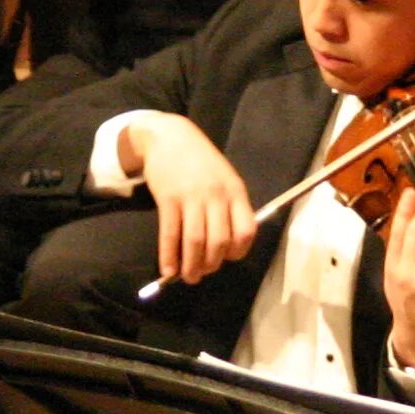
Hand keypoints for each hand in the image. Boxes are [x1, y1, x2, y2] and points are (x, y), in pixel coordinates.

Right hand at [121, 116, 255, 283]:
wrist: (170, 136)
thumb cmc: (201, 161)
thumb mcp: (225, 178)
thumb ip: (229, 206)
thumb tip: (226, 246)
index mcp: (235, 191)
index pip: (246, 231)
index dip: (238, 252)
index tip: (228, 259)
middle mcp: (216, 195)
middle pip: (220, 241)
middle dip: (212, 264)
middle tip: (204, 272)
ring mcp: (191, 197)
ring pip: (196, 241)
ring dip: (192, 266)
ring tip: (188, 277)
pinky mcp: (168, 198)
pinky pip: (170, 234)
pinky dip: (169, 256)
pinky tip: (168, 269)